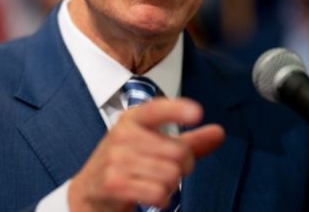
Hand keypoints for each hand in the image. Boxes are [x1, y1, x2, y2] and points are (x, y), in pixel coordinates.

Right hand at [67, 98, 224, 211]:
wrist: (90, 191)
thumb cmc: (125, 165)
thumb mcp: (153, 146)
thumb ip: (188, 141)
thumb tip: (219, 132)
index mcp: (132, 119)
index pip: (156, 109)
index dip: (177, 110)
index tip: (196, 113)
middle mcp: (122, 135)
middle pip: (178, 151)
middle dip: (182, 167)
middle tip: (167, 171)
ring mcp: (116, 159)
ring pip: (171, 174)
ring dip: (170, 186)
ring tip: (153, 183)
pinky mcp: (114, 183)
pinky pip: (157, 192)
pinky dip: (160, 199)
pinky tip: (150, 196)